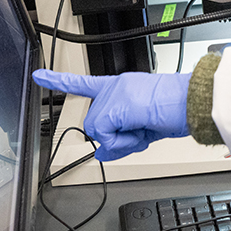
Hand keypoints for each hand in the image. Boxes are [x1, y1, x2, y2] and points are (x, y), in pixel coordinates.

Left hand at [32, 69, 189, 161]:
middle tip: (139, 133)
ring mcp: (113, 94)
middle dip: (115, 138)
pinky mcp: (114, 105)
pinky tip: (138, 130)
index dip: (60, 81)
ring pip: (99, 131)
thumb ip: (121, 139)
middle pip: (97, 125)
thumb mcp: (143, 128)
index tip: (40, 76)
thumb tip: (104, 155)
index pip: (86, 84)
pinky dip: (121, 140)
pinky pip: (105, 134)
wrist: (190, 102)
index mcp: (122, 87)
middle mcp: (114, 87)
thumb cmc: (176, 111)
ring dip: (121, 140)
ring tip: (143, 128)